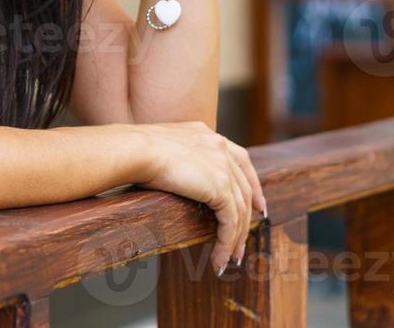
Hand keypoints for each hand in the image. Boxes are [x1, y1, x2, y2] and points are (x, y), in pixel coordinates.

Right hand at [134, 120, 266, 274]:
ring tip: (230, 259)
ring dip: (236, 238)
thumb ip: (178, 157)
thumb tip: (173, 174)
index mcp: (206, 134)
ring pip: (239, 210)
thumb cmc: (135, 150)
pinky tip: (220, 258)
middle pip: (244, 188)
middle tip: (243, 242)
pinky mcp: (220, 187)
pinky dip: (227, 243)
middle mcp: (219, 146)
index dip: (253, 184)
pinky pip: (230, 222)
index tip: (258, 205)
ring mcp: (222, 166)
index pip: (241, 160)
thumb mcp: (163, 147)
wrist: (136, 149)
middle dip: (247, 218)